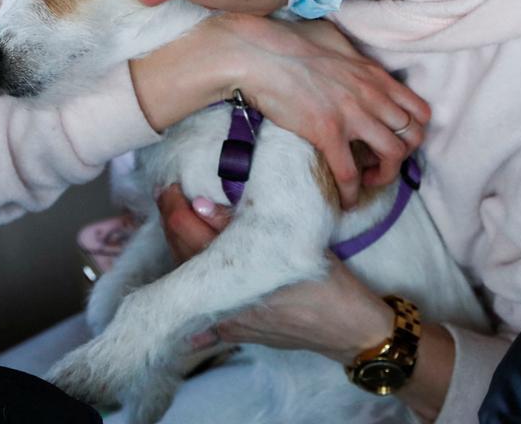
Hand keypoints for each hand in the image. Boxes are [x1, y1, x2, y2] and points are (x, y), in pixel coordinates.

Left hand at [157, 187, 453, 421]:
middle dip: (171, 223)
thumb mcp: (292, 242)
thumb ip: (244, 224)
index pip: (186, 230)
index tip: (169, 187)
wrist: (350, 329)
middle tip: (170, 198)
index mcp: (235, 271)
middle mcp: (223, 299)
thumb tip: (200, 205)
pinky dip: (189, 295)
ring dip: (180, 250)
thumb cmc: (329, 283)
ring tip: (181, 224)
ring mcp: (226, 320)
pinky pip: (200, 312)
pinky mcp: (235, 332)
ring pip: (188, 278)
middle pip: (180, 254)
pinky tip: (183, 290)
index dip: (173, 205)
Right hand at [209, 14, 428, 207]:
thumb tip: (352, 62)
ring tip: (368, 180)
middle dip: (403, 156)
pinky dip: (352, 193)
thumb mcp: (333, 39)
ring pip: (393, 155)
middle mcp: (371, 95)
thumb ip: (352, 55)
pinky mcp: (327, 132)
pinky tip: (346, 202)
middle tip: (381, 162)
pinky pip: (349, 173)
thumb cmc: (288, 42)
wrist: (258, 55)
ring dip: (385, 175)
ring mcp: (351, 115)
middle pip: (413, 136)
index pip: (419, 110)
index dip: (414, 131)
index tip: (396, 139)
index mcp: (374, 75)